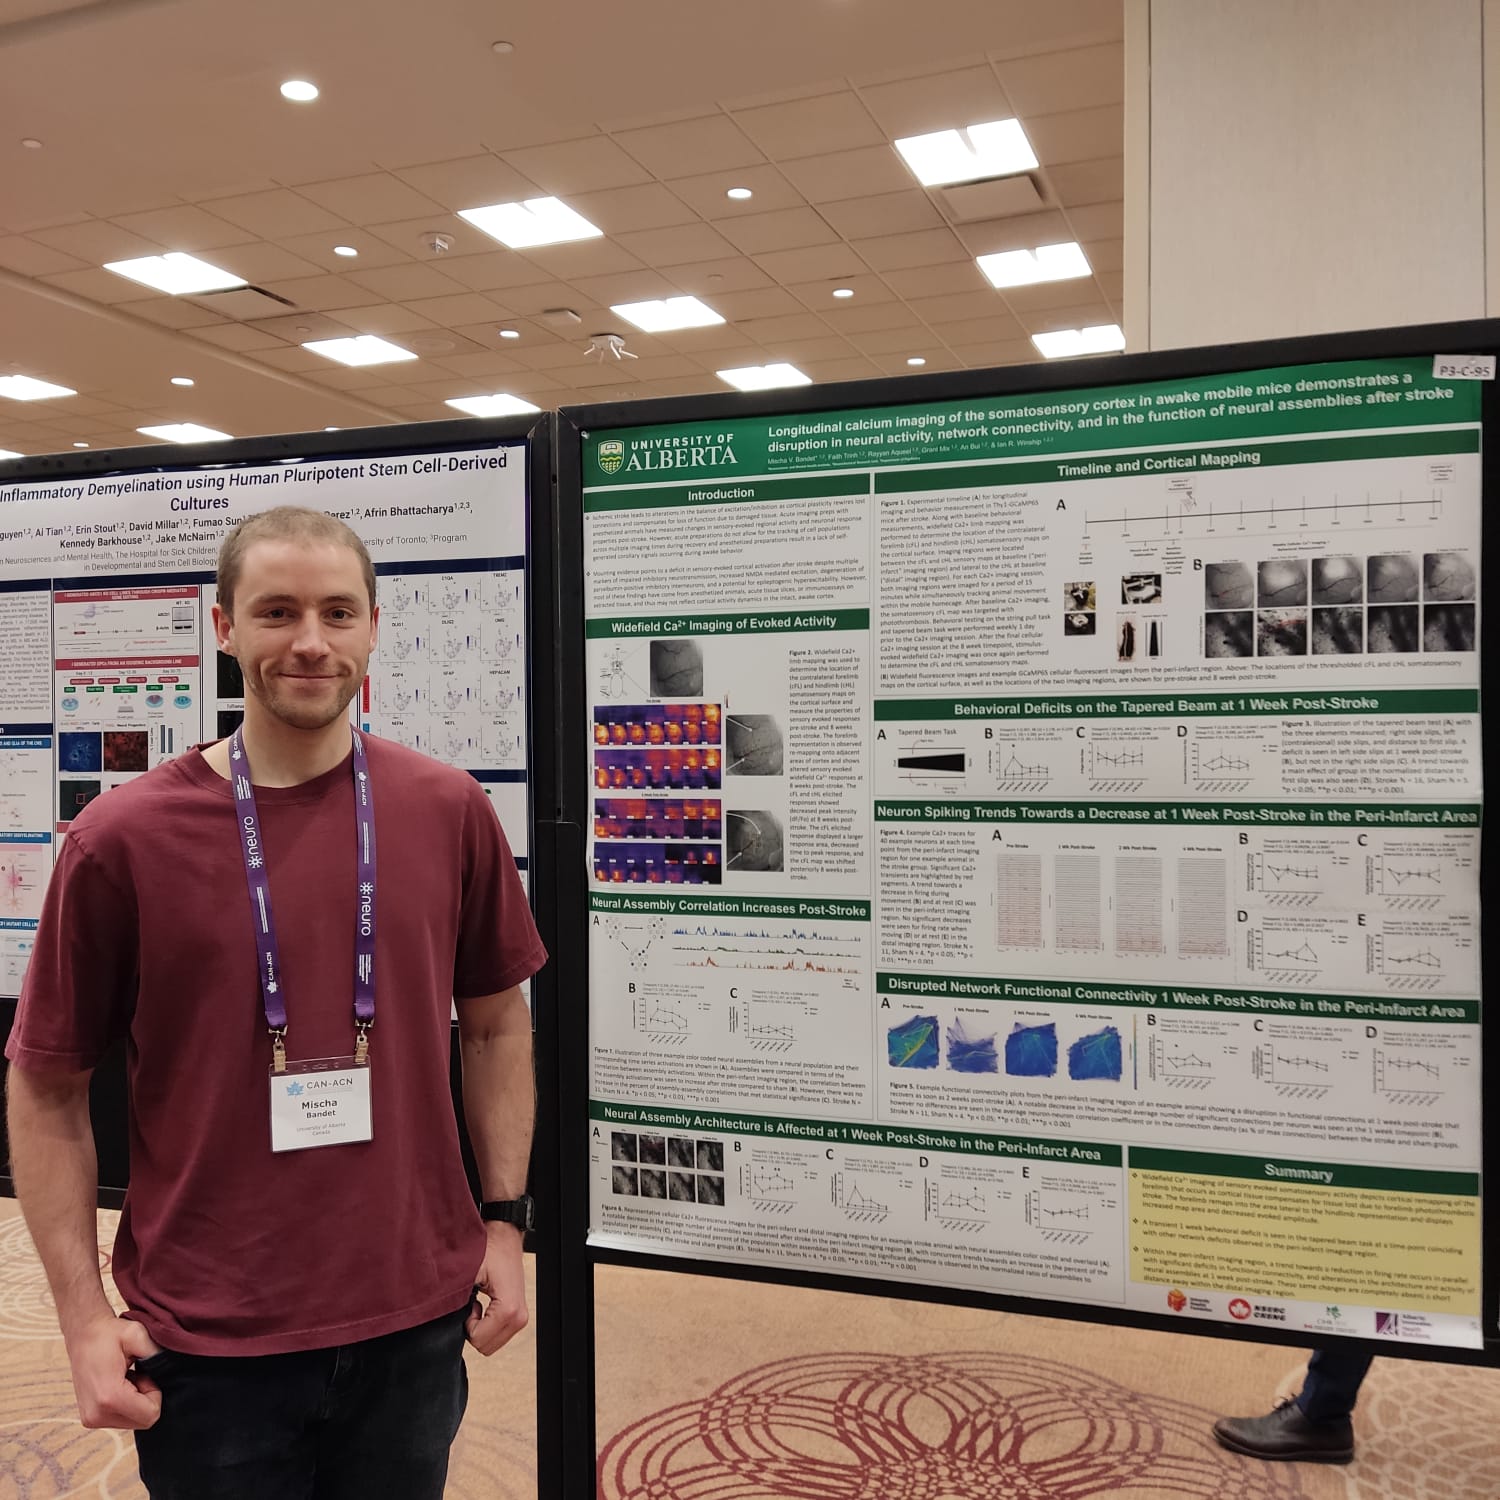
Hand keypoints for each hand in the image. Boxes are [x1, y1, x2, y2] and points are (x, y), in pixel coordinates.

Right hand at [66, 1313, 163, 1429]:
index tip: (146, 1374)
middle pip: (142, 1422)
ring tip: (127, 1378)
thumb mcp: (138, 1335)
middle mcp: (96, 1415)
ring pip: (132, 1422)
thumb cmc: (109, 1333)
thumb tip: (172, 1369)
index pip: (150, 1415)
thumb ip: (157, 1353)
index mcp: (109, 1398)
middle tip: (138, 1375)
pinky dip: (126, 1404)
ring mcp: (90, 1419)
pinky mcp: (89, 1418)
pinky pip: (120, 1419)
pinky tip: (119, 1384)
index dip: (156, 1393)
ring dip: (136, 1401)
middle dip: (147, 1399)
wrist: (83, 1334)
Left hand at [465, 1223, 527, 1355]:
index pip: (478, 1340)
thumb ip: (453, 1297)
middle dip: (473, 1328)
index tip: (470, 1302)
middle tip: (473, 1303)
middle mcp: (519, 1317)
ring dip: (479, 1327)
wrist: (504, 1237)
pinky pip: (496, 1335)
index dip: (466, 1324)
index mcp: (509, 1309)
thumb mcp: (467, 1273)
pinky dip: (486, 1324)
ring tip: (478, 1302)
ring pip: (490, 1344)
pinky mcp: (519, 1316)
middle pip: (485, 1347)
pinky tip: (484, 1304)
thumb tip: (436, 1313)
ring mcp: (521, 1318)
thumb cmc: (488, 1250)